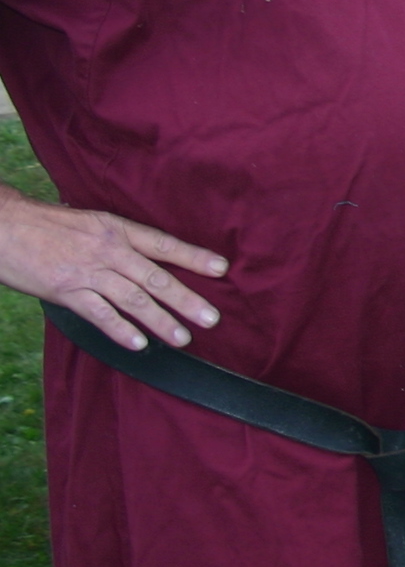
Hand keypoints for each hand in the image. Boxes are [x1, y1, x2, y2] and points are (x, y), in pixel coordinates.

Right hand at [0, 188, 226, 350]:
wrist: (4, 226)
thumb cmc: (46, 225)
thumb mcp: (88, 222)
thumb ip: (117, 240)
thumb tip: (146, 256)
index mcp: (116, 229)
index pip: (163, 244)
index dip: (194, 257)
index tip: (221, 268)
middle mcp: (107, 250)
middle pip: (155, 277)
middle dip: (186, 299)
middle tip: (212, 318)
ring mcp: (87, 271)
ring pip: (133, 299)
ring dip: (160, 321)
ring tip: (183, 339)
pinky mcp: (66, 291)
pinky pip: (99, 314)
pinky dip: (120, 330)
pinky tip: (138, 344)